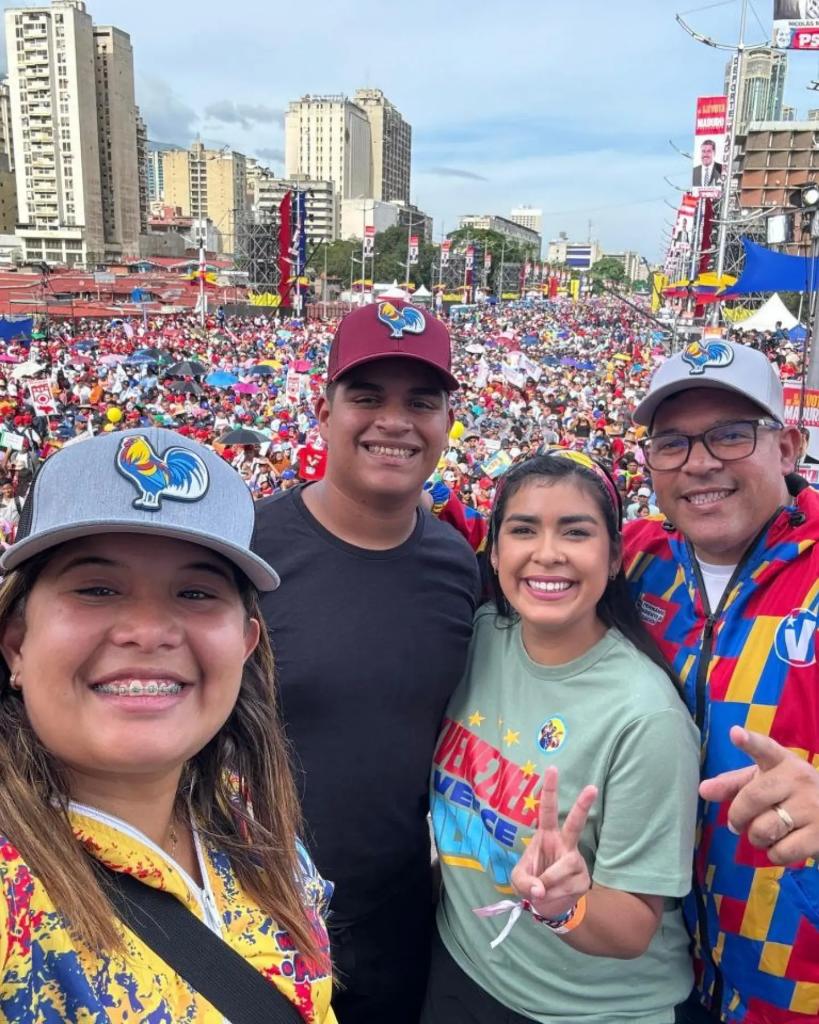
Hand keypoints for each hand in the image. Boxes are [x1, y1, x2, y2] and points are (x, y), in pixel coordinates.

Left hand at [511, 766, 596, 919]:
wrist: (548, 907)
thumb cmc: (531, 883)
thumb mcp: (518, 881)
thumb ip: (525, 882)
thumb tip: (540, 889)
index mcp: (546, 836)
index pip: (547, 810)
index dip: (549, 790)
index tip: (553, 769)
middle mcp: (564, 844)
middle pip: (575, 822)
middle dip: (583, 805)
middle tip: (592, 787)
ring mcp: (576, 860)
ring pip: (565, 865)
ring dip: (549, 881)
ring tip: (541, 891)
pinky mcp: (584, 878)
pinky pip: (568, 885)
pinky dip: (555, 894)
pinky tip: (553, 895)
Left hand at [699, 726, 818, 864]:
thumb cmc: (792, 794)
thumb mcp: (765, 783)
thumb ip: (733, 785)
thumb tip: (702, 790)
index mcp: (782, 762)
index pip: (765, 749)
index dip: (749, 741)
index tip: (735, 734)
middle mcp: (799, 779)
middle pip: (751, 799)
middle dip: (737, 817)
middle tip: (738, 823)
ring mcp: (812, 806)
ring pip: (763, 829)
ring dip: (756, 838)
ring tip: (765, 833)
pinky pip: (781, 851)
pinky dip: (774, 854)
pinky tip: (784, 845)